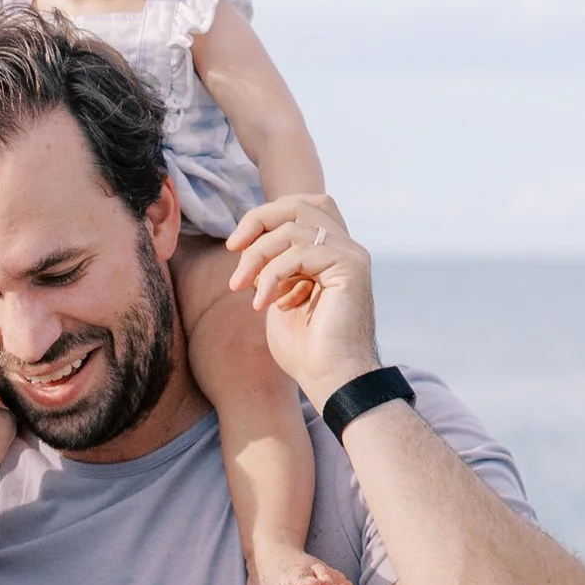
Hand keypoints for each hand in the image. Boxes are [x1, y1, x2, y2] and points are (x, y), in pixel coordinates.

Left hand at [226, 194, 380, 408]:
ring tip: (241, 287)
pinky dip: (273, 274)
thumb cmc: (305, 351)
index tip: (235, 247)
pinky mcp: (350, 267)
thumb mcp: (278, 298)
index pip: (299, 209)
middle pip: (299, 204)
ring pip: (294, 228)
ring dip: (257, 256)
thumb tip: (247, 245)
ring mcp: (351, 255)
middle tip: (233, 249)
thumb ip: (272, 267)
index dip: (264, 217)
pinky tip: (263, 303)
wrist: (330, 380)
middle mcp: (346, 247)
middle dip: (259, 221)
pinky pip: (301, 251)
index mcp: (331, 252)